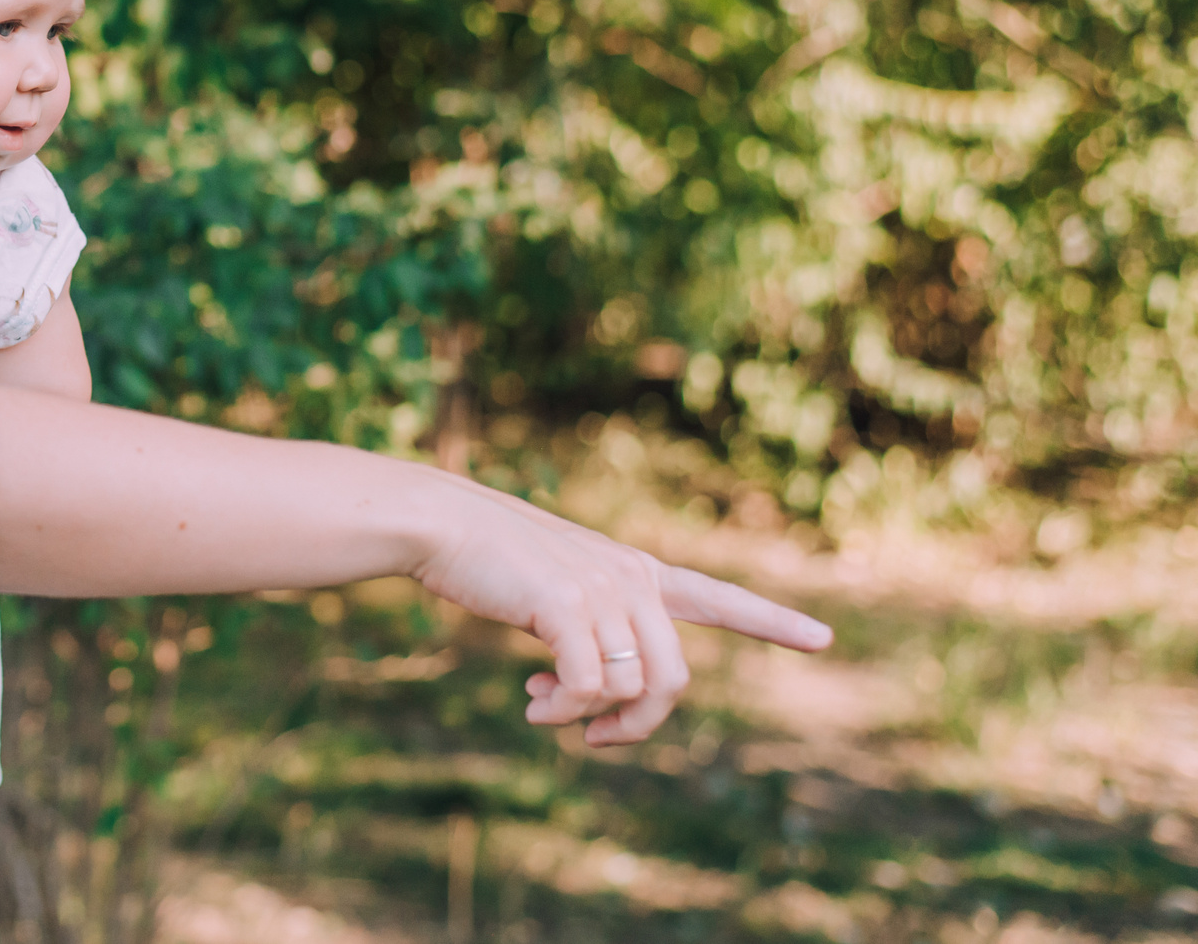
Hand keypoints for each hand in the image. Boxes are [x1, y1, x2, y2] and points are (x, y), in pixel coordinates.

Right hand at [408, 477, 830, 746]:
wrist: (441, 523)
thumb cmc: (489, 559)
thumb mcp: (554, 591)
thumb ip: (588, 629)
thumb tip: (593, 699)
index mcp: (634, 571)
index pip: (717, 597)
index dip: (771, 621)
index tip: (823, 638)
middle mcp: (630, 579)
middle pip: (673, 679)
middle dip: (638, 725)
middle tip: (595, 739)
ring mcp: (602, 590)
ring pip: (630, 688)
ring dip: (585, 719)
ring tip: (541, 706)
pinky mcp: (567, 606)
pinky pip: (586, 689)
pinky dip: (562, 712)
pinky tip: (532, 705)